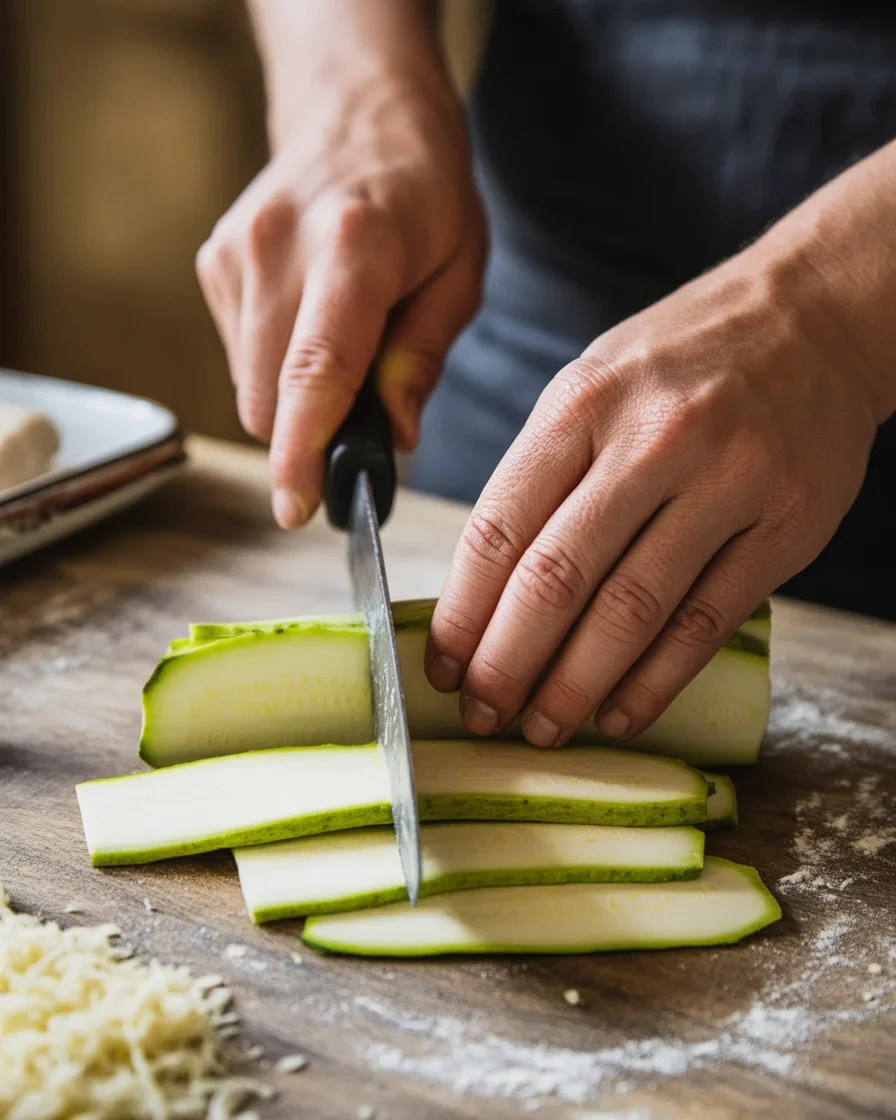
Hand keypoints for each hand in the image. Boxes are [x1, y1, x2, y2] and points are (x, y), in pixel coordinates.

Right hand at [196, 72, 484, 526]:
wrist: (360, 112)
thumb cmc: (426, 195)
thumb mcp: (460, 274)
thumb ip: (422, 361)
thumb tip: (392, 440)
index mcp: (353, 248)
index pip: (313, 371)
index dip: (300, 452)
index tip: (297, 509)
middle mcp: (279, 247)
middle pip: (266, 395)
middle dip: (306, 437)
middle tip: (360, 423)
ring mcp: (236, 252)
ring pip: (247, 384)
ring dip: (291, 401)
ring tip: (343, 348)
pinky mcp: (214, 261)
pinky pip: (238, 354)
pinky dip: (274, 365)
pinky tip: (310, 322)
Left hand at [426, 246, 886, 746]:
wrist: (812, 318)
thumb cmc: (681, 360)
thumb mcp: (590, 384)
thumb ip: (538, 475)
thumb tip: (482, 589)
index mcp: (581, 405)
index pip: (498, 529)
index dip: (462, 613)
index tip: (442, 665)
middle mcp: (649, 442)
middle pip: (556, 579)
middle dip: (506, 664)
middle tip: (482, 714)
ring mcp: (723, 484)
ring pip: (630, 611)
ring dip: (575, 686)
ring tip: (543, 726)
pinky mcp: (783, 526)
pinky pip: (706, 622)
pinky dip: (656, 681)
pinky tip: (620, 714)